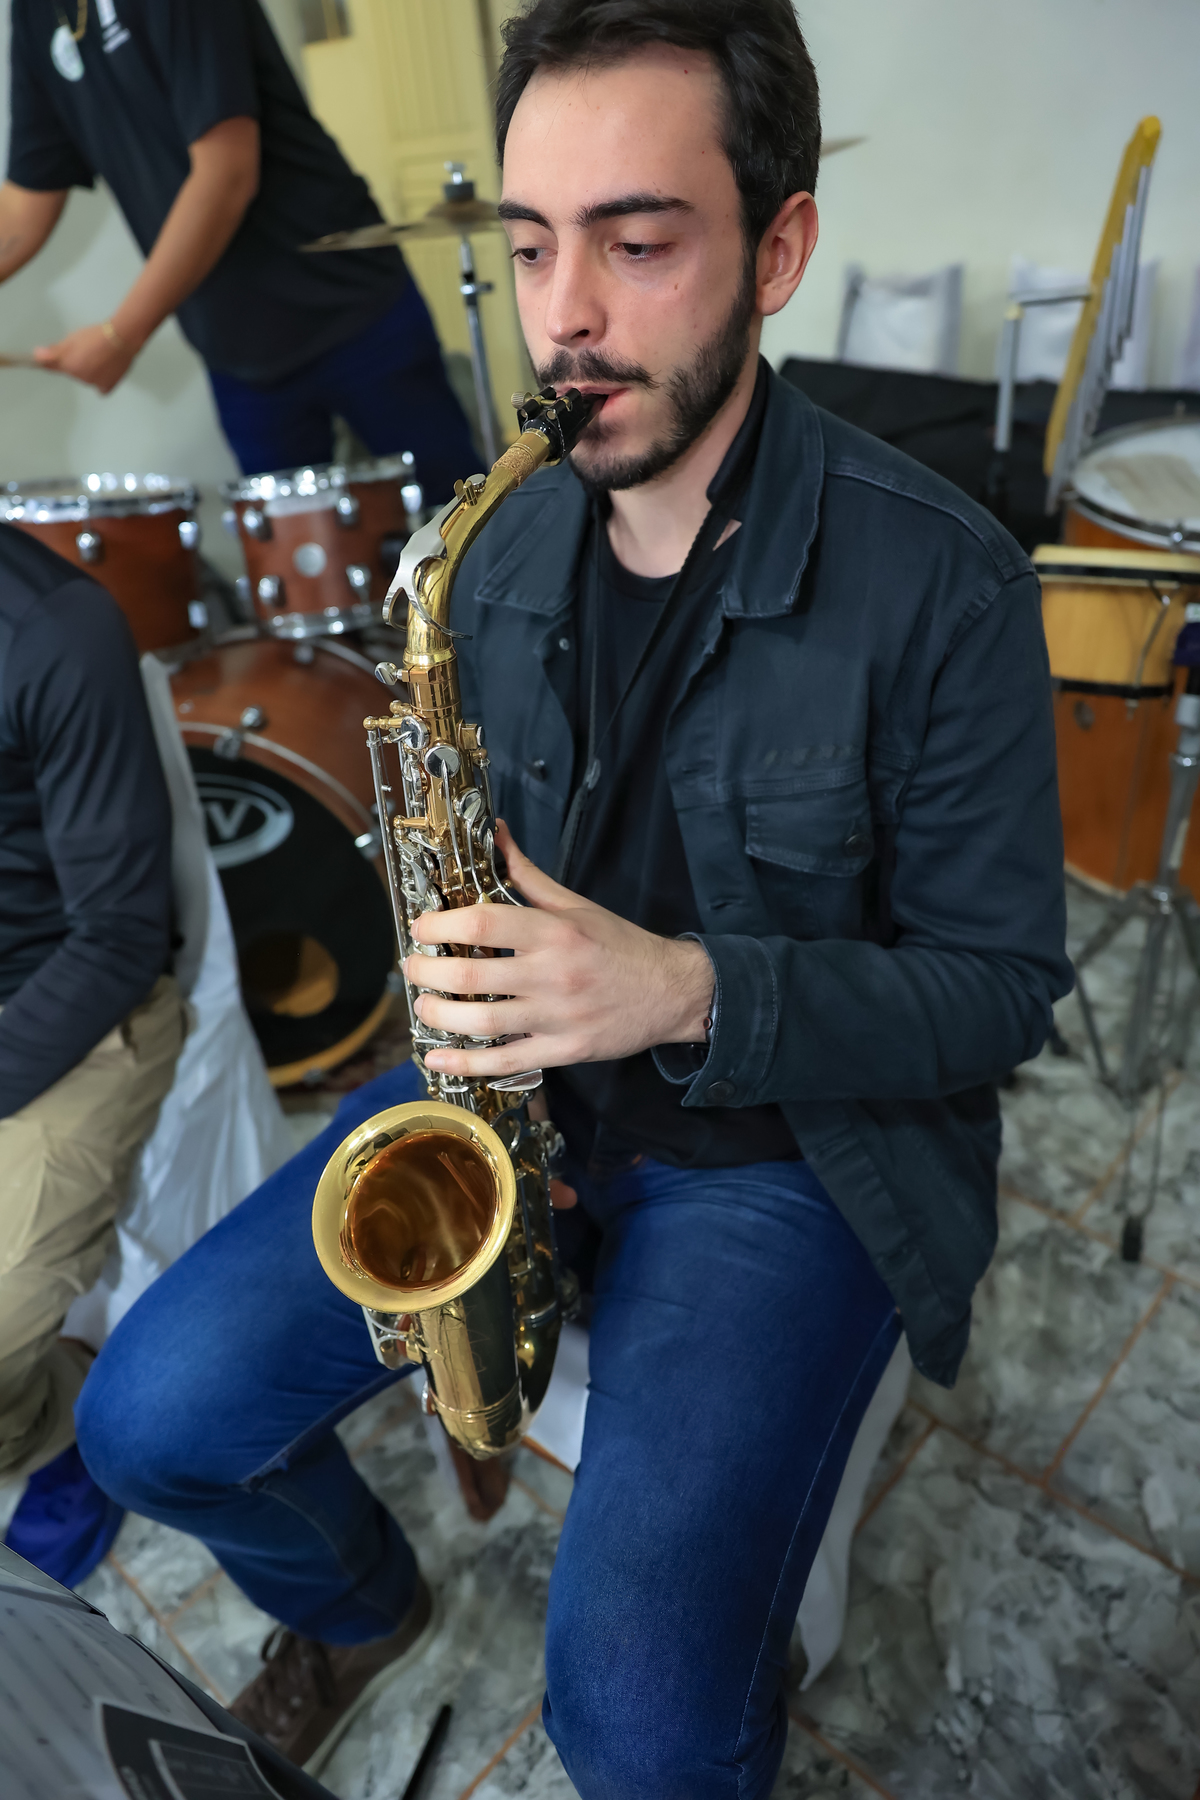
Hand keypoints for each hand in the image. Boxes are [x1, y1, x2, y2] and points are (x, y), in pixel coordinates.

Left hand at [33, 322, 137, 392]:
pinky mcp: (107, 386)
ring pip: (86, 379)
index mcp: (68, 365)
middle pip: (72, 372)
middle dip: (76, 363)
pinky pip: (100, 388)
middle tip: (86, 351)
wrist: (121, 339)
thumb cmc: (97, 337)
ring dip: (90, 371)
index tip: (47, 359)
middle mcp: (79, 377)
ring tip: (99, 356)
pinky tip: (105, 371)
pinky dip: (101, 381)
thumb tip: (37, 357)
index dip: (49, 362)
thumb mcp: (71, 339)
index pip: (52, 367)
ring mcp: (93, 383)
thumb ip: (53, 351)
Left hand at [404, 821, 713, 1081]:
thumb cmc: (620, 946)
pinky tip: (440, 1058)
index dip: (442, 925)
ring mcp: (556, 1017)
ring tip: (422, 1006)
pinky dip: (467, 1062)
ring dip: (440, 1016)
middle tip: (411, 968)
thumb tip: (496, 834)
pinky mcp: (563, 1050)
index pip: (485, 922)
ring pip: (482, 1022)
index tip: (421, 928)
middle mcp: (553, 974)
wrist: (671, 992)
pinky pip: (506, 1061)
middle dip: (428, 972)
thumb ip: (528, 876)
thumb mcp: (576, 904)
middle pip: (472, 975)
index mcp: (555, 932)